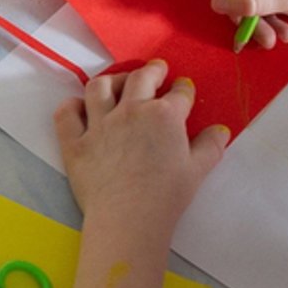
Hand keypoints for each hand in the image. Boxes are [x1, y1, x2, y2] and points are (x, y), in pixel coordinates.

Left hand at [54, 61, 226, 238]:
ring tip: (119, 82)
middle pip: (140, 78)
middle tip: (156, 70)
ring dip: (112, 80)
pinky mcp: (75, 141)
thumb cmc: (167, 196)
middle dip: (151, 70)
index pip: (178, 93)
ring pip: (100, 87)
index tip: (183, 87)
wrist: (128, 217)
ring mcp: (99, 124)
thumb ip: (210, 147)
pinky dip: (72, 106)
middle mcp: (130, 111)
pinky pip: (67, 114)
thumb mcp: (197, 170)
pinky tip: (79, 107)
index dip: (183, 88)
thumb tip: (221, 131)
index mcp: (164, 116)